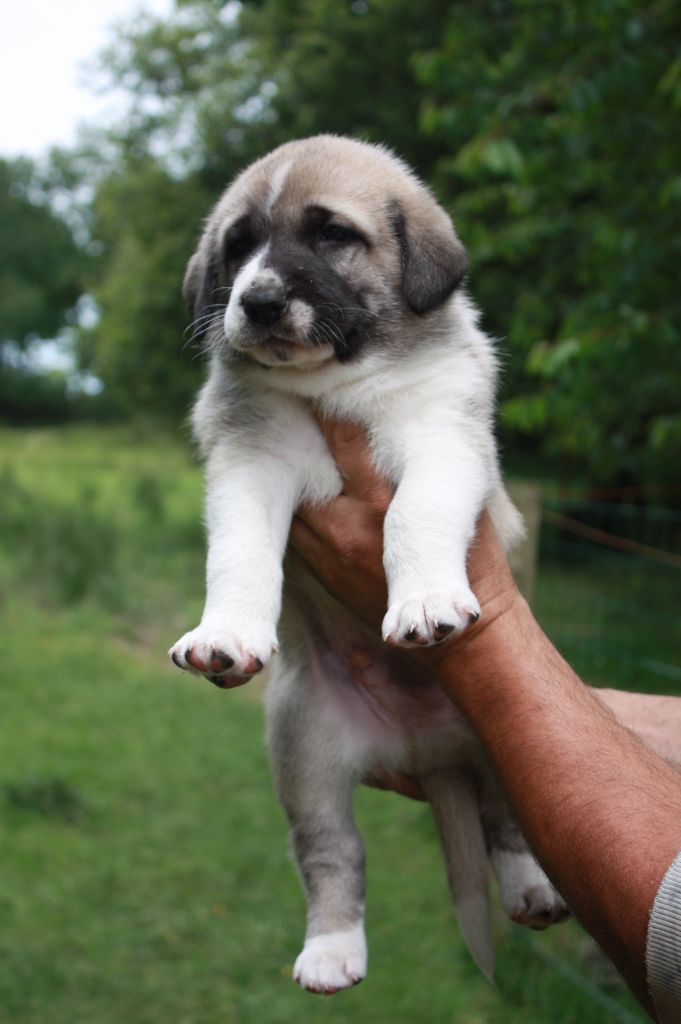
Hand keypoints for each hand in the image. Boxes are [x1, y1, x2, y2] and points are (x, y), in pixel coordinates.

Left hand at [290, 415, 521, 646]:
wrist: (455, 631)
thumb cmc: (472, 559)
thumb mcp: (466, 504)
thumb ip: (436, 465)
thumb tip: (423, 415)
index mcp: (387, 502)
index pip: (347, 442)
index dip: (328, 411)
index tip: (315, 383)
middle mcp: (353, 524)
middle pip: (307, 468)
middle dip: (293, 436)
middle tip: (276, 399)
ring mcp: (332, 550)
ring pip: (294, 499)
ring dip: (284, 471)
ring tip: (270, 436)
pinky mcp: (324, 571)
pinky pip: (295, 531)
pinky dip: (288, 506)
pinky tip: (281, 484)